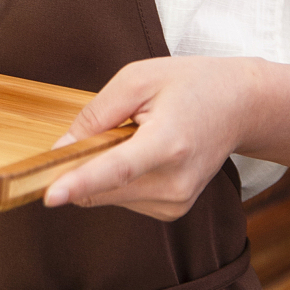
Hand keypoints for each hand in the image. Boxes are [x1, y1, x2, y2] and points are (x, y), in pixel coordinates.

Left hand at [43, 56, 258, 219]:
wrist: (239, 106)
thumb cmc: (189, 84)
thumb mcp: (138, 78)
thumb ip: (96, 114)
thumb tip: (60, 150)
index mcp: (168, 143)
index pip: (117, 169)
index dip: (80, 182)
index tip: (50, 196)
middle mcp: (175, 183)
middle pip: (103, 188)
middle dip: (85, 163)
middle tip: (112, 127)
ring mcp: (177, 202)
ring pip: (107, 195)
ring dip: (105, 168)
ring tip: (141, 135)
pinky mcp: (174, 211)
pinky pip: (123, 198)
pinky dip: (120, 177)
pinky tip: (146, 152)